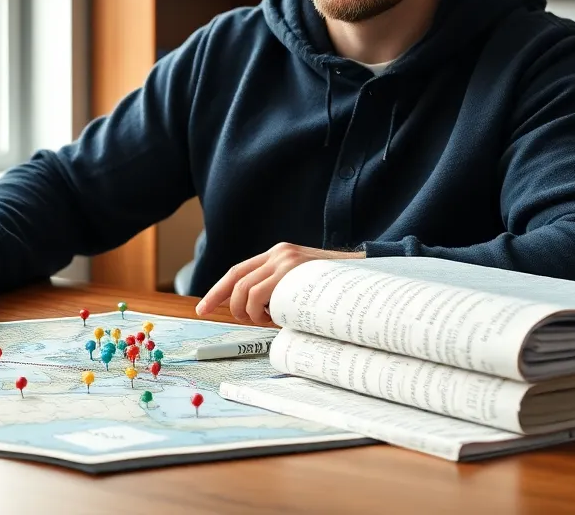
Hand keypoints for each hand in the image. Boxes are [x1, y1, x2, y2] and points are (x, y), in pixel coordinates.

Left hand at [194, 243, 363, 323]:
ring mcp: (285, 260)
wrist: (371, 275)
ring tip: (269, 320)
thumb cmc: (338, 290)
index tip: (203, 309)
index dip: (217, 291)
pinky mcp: (292, 270)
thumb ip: (282, 292)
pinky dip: (258, 312)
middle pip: (235, 280)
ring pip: (245, 291)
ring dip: (249, 313)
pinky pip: (258, 294)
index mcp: (279, 255)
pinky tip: (275, 318)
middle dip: (225, 304)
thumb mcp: (304, 287)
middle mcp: (279, 253)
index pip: (238, 272)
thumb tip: (259, 316)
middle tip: (236, 320)